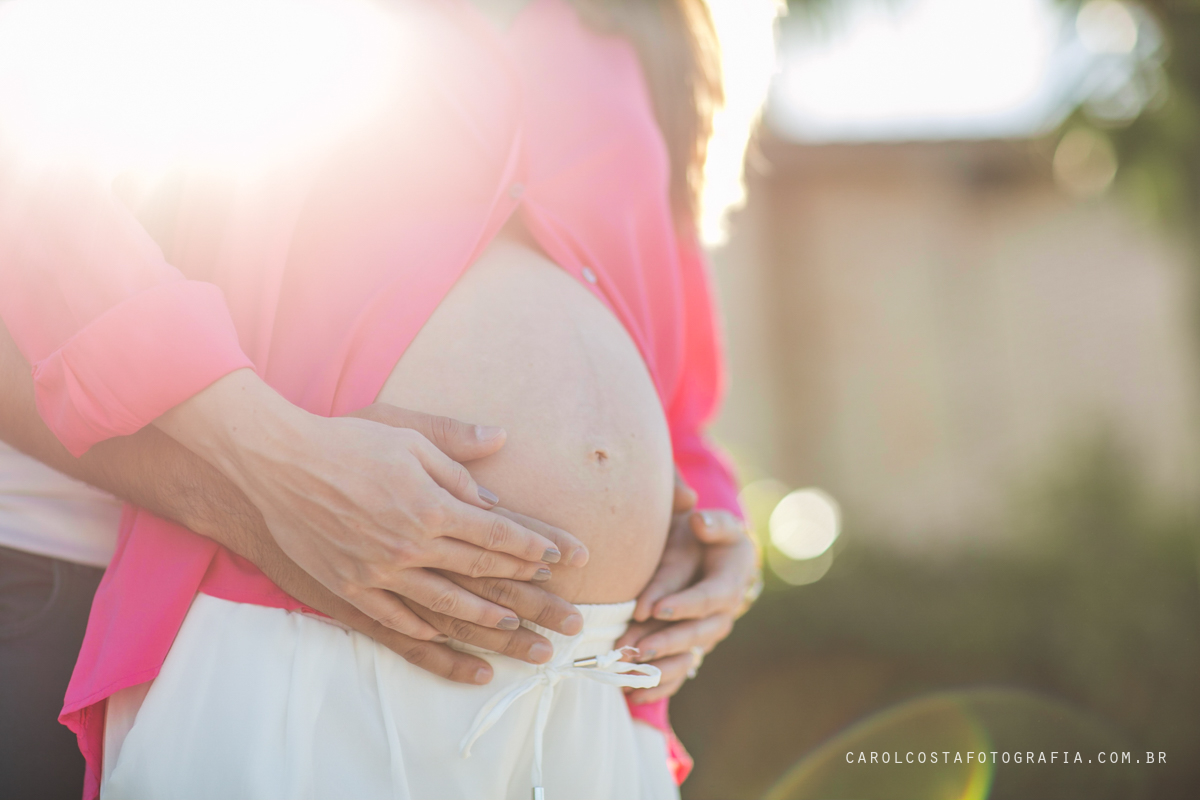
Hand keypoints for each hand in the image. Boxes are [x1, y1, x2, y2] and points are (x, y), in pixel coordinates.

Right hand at [156, 370, 588, 640]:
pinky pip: (399, 624)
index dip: (535, 547)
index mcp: (431, 504)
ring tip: (521, 636)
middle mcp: (412, 545)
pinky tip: (457, 651)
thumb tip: (502, 451)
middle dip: (530, 592)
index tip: (565, 558)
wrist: (272, 468)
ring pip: (448, 606)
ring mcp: (381, 574)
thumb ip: (456, 450)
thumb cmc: (343, 442)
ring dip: (490, 623)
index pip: (497, 533)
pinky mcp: (351, 591)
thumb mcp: (406, 431)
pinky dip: (432, 640)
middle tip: (566, 611)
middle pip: (482, 574)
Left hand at [616, 473, 759, 703]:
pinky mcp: (689, 649)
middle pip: (697, 635)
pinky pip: (677, 673)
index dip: (685, 605)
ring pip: (686, 659)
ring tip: (628, 674)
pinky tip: (631, 693)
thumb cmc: (709, 535)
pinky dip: (657, 686)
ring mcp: (705, 636)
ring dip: (658, 669)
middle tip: (637, 648)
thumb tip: (699, 522)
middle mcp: (721, 615)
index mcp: (730, 583)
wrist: (714, 557)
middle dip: (667, 643)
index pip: (709, 598)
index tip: (656, 608)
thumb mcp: (715, 523)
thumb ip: (711, 523)